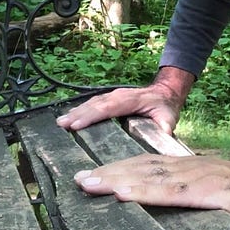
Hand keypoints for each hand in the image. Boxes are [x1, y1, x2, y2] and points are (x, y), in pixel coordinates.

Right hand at [57, 82, 182, 134]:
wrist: (166, 93)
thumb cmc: (165, 108)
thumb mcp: (169, 118)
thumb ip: (165, 128)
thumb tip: (161, 137)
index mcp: (132, 100)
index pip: (109, 107)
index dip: (92, 116)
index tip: (77, 125)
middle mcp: (120, 95)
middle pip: (96, 105)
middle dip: (78, 114)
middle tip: (62, 124)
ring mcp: (114, 96)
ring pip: (92, 103)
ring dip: (77, 111)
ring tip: (61, 122)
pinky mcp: (110, 99)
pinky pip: (93, 103)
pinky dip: (81, 109)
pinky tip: (70, 117)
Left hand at [73, 154, 229, 225]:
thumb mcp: (222, 193)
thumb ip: (198, 194)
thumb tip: (177, 202)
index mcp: (191, 169)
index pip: (148, 167)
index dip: (120, 171)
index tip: (94, 177)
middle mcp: (188, 169)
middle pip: (141, 169)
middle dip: (109, 174)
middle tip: (78, 180)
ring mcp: (197, 178)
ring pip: (149, 177)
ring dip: (116, 180)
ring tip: (89, 184)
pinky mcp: (208, 192)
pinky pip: (171, 192)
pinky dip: (144, 192)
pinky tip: (124, 193)